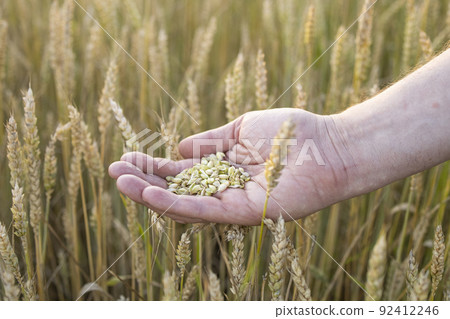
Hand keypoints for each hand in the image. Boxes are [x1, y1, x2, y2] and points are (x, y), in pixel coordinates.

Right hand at [109, 108, 355, 224]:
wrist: (326, 146)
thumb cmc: (289, 132)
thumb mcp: (240, 129)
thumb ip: (209, 140)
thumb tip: (178, 146)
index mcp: (222, 169)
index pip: (180, 171)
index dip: (153, 165)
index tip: (127, 156)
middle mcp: (223, 189)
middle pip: (175, 189)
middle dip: (144, 180)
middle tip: (113, 170)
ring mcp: (230, 204)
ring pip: (182, 203)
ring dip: (149, 193)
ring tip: (120, 180)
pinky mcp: (241, 213)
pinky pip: (201, 209)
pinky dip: (172, 202)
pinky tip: (146, 193)